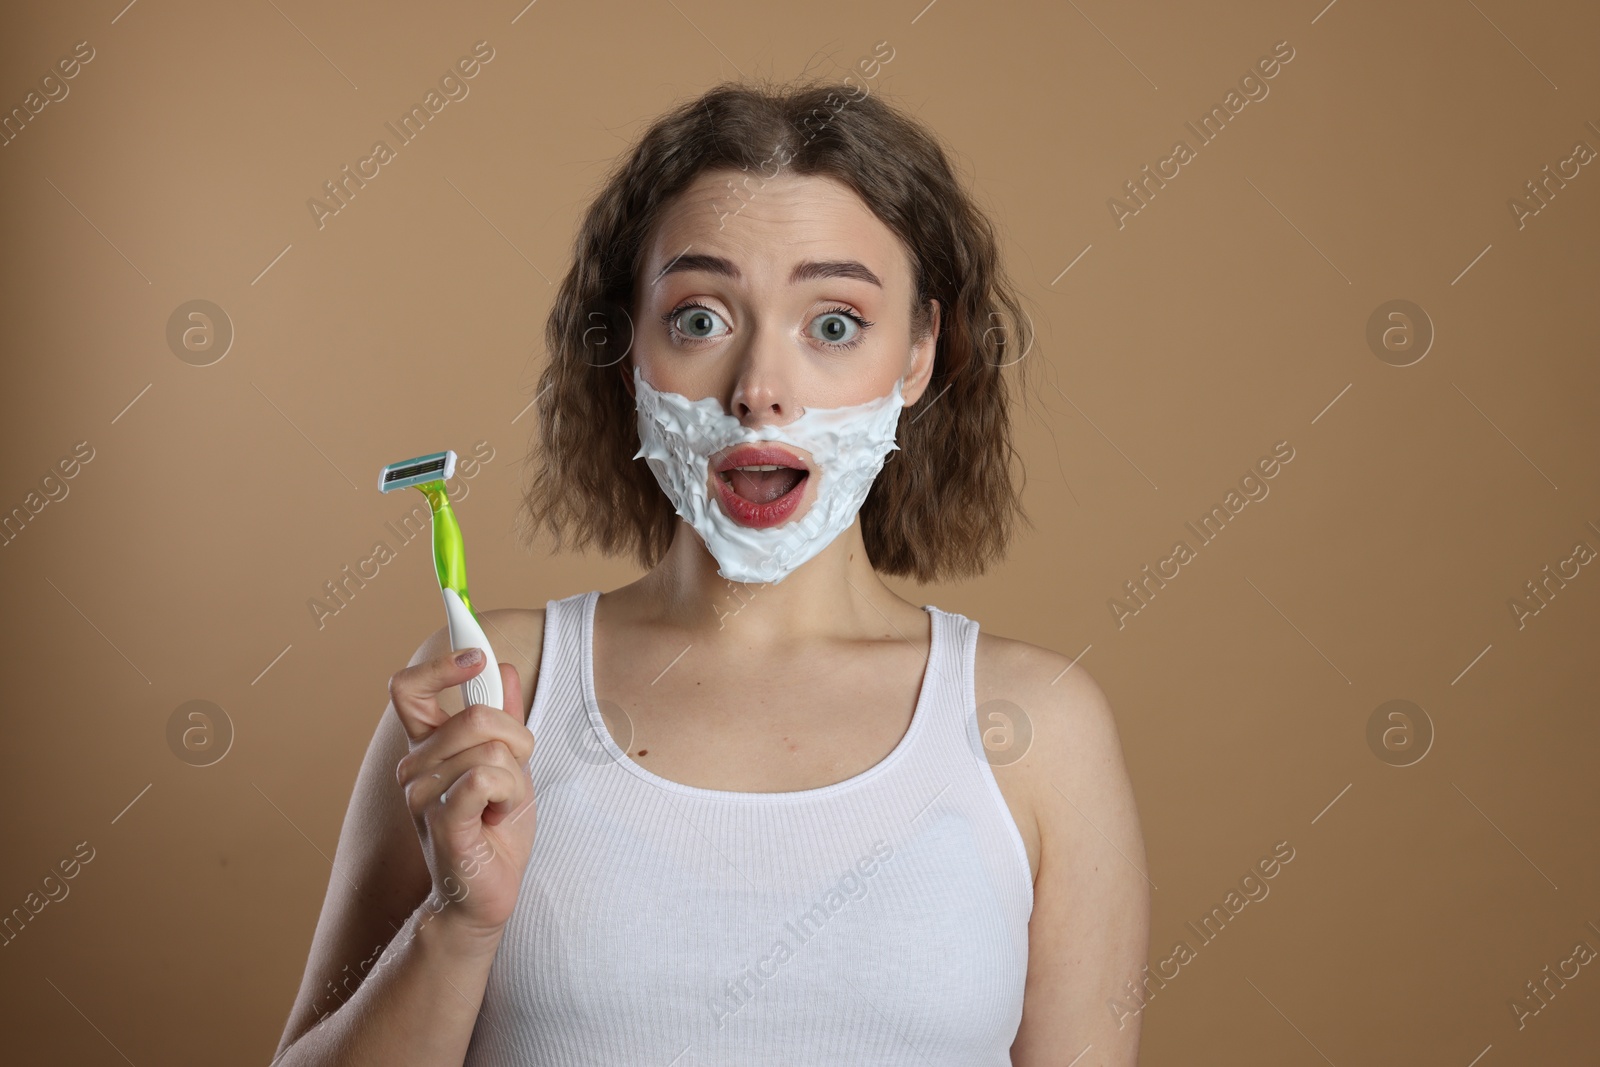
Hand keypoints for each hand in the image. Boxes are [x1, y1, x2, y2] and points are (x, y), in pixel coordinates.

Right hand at [389, 648, 535, 938]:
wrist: (487, 893)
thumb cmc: (494, 831)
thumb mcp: (509, 764)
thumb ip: (503, 717)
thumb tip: (501, 667)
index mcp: (426, 747)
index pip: (409, 688)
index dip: (441, 663)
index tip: (477, 655)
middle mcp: (413, 766)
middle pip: (476, 715)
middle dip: (516, 739)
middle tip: (513, 777)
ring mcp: (421, 794)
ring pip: (491, 750)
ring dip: (514, 779)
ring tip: (499, 808)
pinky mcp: (440, 819)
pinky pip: (484, 777)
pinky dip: (506, 793)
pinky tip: (494, 818)